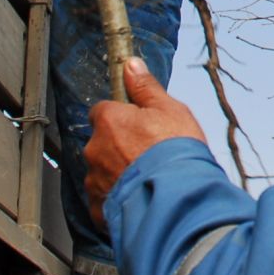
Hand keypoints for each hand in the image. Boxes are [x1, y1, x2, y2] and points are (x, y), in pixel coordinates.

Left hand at [86, 57, 207, 229]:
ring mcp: (95, 181)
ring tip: (148, 177)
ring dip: (118, 172)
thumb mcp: (170, 109)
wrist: (178, 198)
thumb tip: (131, 65)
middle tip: (148, 152)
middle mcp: (95, 150)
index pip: (104, 110)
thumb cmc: (176, 152)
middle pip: (102, 141)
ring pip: (102, 171)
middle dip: (119, 146)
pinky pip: (104, 199)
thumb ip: (145, 87)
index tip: (139, 123)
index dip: (123, 116)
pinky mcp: (99, 208)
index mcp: (109, 121)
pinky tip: (140, 196)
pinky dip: (118, 197)